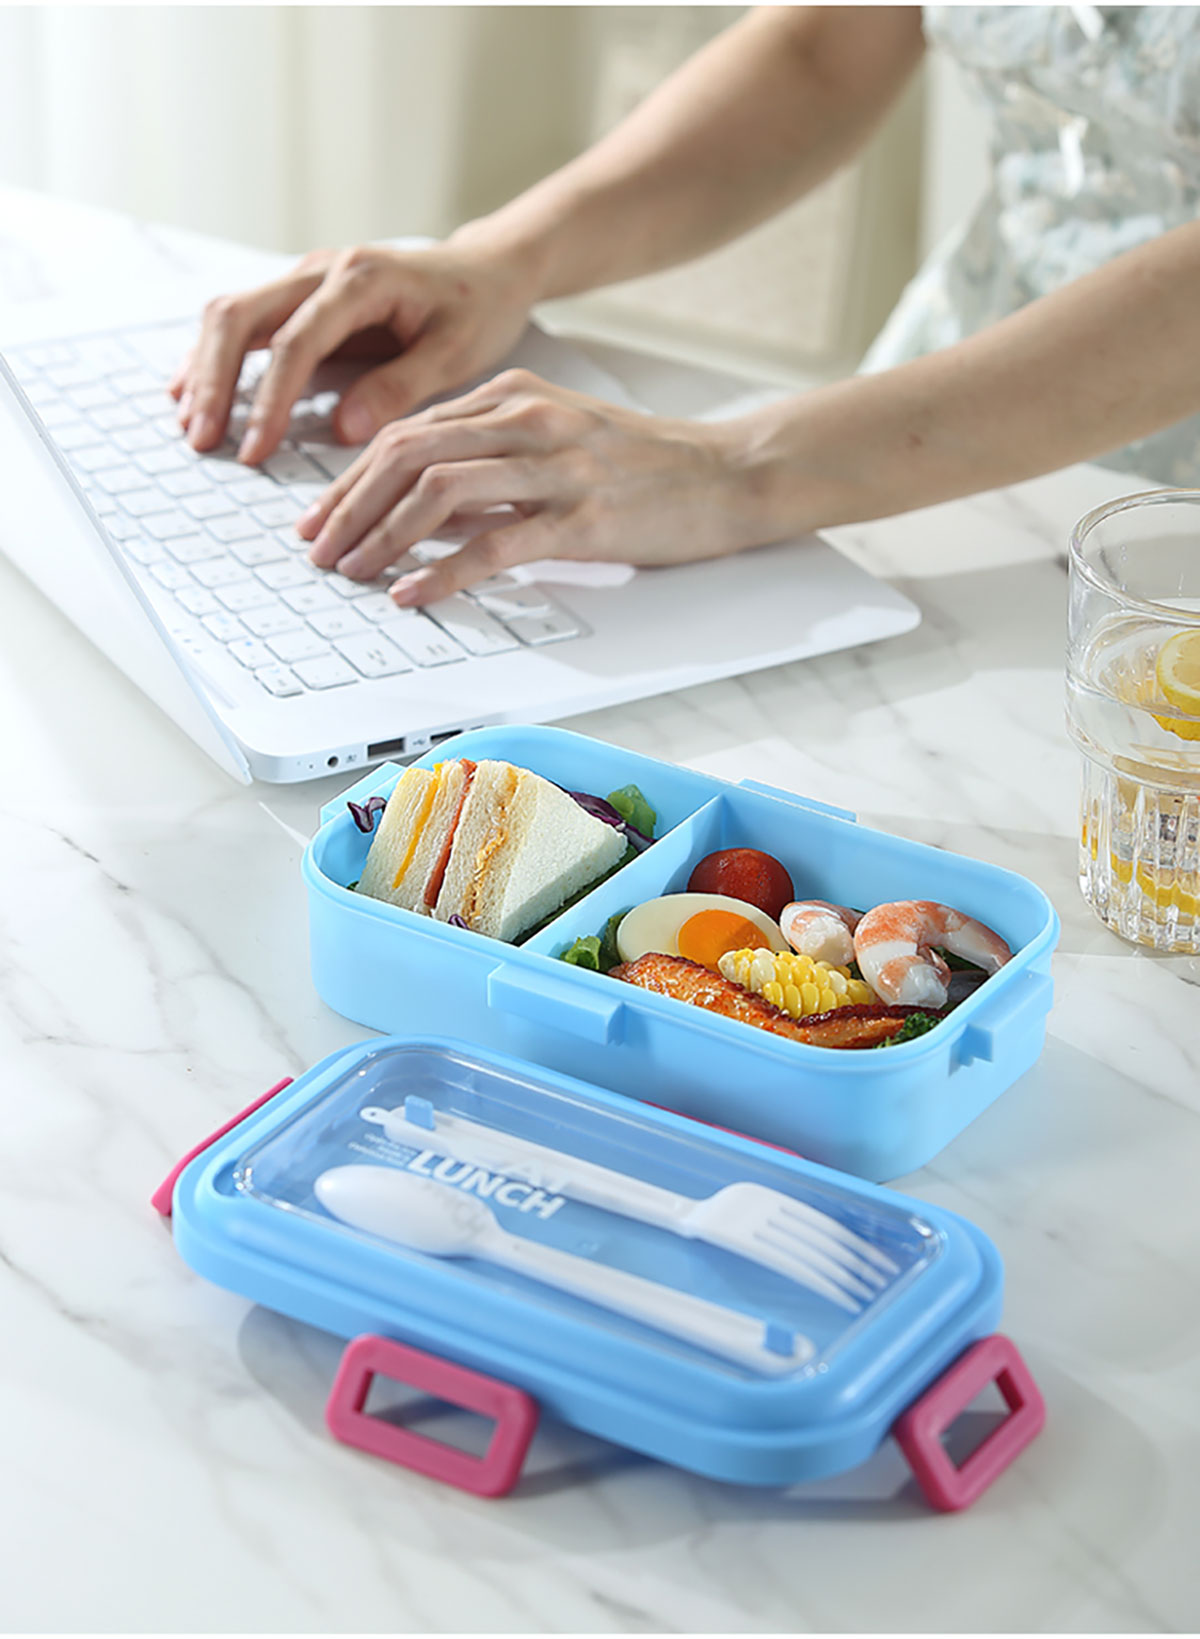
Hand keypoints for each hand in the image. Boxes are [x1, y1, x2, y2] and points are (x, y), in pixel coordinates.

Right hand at [169, 241, 537, 463]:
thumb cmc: (478, 310)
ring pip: (232, 314)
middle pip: (241, 316)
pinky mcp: (301, 297)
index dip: (269, 401)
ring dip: (204, 369)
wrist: (487, 272)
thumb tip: (343, 430)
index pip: (296, 343)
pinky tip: (195, 393)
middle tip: (202, 440)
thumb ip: (399, 387)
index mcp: (362, 279)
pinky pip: (246, 322)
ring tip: (191, 425)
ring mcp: (306, 280)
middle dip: (214, 382)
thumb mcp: (455, 353)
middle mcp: (323, 270)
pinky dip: (216, 357)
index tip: (254, 450)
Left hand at [297, 369, 767, 602]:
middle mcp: (526, 418)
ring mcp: (556, 465)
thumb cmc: (644, 466)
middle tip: (317, 550)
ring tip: (353, 573)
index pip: (406, 428)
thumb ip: (488, 462)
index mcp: (512, 394)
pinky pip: (494, 543)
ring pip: (438, 490)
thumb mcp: (556, 441)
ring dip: (382, 537)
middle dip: (348, 505)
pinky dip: (443, 572)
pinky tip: (414, 595)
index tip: (317, 517)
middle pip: (406, 452)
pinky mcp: (584, 517)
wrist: (730, 473)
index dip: (348, 476)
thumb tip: (418, 507)